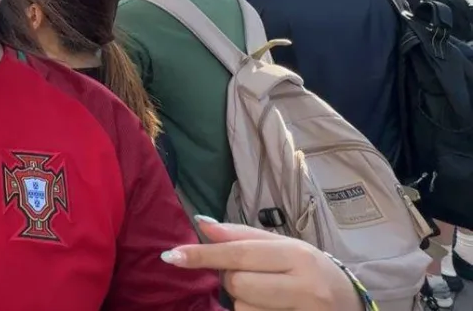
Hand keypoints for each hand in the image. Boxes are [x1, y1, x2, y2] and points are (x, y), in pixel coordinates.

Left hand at [161, 217, 364, 310]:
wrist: (351, 305)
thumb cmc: (311, 271)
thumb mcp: (284, 247)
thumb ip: (242, 236)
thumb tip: (201, 223)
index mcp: (298, 256)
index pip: (240, 253)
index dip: (203, 255)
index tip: (172, 256)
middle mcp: (304, 286)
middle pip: (238, 284)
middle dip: (234, 282)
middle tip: (256, 278)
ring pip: (244, 309)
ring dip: (246, 304)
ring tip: (271, 297)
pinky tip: (274, 310)